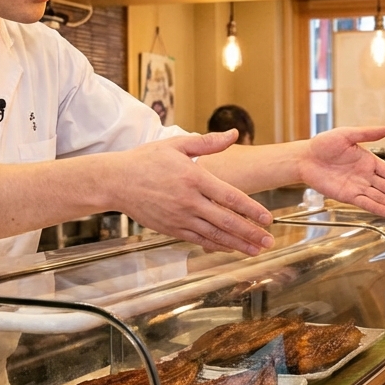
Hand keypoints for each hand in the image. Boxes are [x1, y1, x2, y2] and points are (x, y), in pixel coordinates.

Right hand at [114, 131, 273, 254]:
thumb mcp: (177, 145)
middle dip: (251, 233)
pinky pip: (199, 240)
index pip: (230, 197)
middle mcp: (189, 201)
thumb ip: (208, 142)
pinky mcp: (171, 228)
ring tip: (257, 250)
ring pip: (215, 235)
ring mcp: (180, 217)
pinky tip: (231, 249)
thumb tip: (233, 134)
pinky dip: (217, 245)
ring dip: (238, 244)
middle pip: (226, 220)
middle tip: (269, 241)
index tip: (268, 218)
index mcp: (194, 178)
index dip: (251, 209)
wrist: (115, 181)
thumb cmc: (146, 160)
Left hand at [299, 127, 384, 216]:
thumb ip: (366, 133)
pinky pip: (365, 203)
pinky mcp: (347, 196)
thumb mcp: (346, 134)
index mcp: (368, 160)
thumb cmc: (323, 144)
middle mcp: (365, 175)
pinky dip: (377, 208)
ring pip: (379, 197)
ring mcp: (357, 186)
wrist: (304, 158)